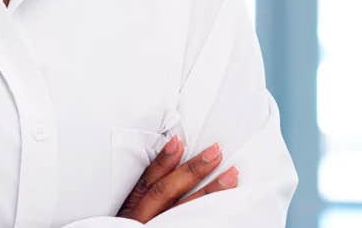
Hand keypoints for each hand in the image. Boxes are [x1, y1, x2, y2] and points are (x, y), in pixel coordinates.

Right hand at [116, 137, 238, 222]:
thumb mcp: (129, 217)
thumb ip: (147, 199)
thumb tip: (174, 166)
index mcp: (132, 213)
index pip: (147, 183)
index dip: (162, 161)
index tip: (178, 141)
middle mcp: (145, 222)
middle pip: (168, 193)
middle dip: (193, 171)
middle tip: (216, 152)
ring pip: (187, 213)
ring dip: (211, 192)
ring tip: (232, 175)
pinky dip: (213, 221)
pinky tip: (231, 211)